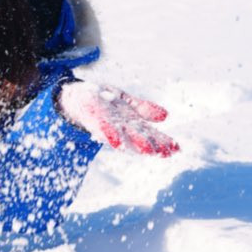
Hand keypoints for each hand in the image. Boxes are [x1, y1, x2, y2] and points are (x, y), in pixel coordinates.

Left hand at [58, 81, 178, 156]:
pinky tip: (116, 143)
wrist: (74, 98)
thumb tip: (166, 116)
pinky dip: (110, 135)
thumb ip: (143, 109)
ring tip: (147, 151)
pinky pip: (102, 128)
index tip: (177, 149)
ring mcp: (108, 125)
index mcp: (130, 123)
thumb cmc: (102, 101)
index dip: (163, 141)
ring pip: (123, 136)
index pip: (151, 134)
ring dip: (134, 144)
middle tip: (165, 154)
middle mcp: (121, 128)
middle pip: (139, 137)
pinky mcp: (94, 119)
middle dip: (151, 145)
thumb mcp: (125, 101)